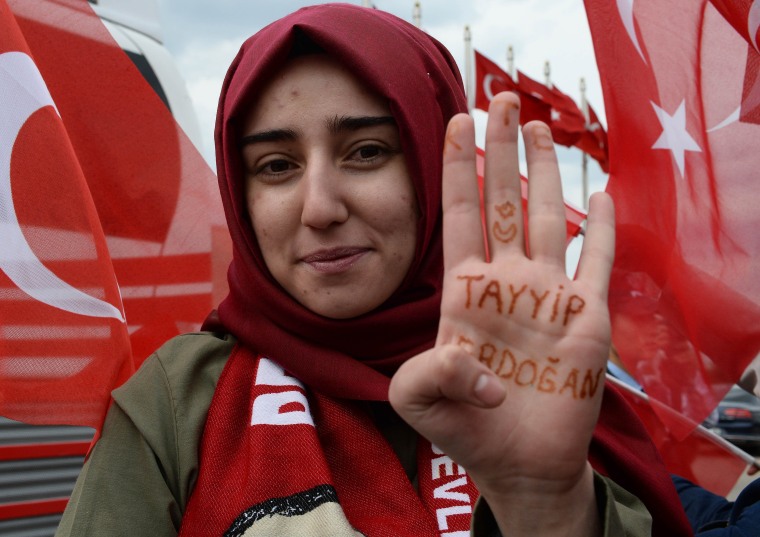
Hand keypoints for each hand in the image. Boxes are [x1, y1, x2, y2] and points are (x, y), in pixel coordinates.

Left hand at [389, 92, 614, 535]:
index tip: (457, 121)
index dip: (459, 167)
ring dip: (544, 171)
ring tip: (540, 126)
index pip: (459, 213)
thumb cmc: (464, 429)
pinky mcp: (585, 317)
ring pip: (545, 216)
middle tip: (501, 99)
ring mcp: (546, 294)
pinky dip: (600, 227)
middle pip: (502, 199)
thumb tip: (468, 360)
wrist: (518, 464)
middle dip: (501, 149)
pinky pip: (596, 261)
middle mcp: (505, 280)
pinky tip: (600, 192)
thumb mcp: (418, 401)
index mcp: (463, 290)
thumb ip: (425, 376)